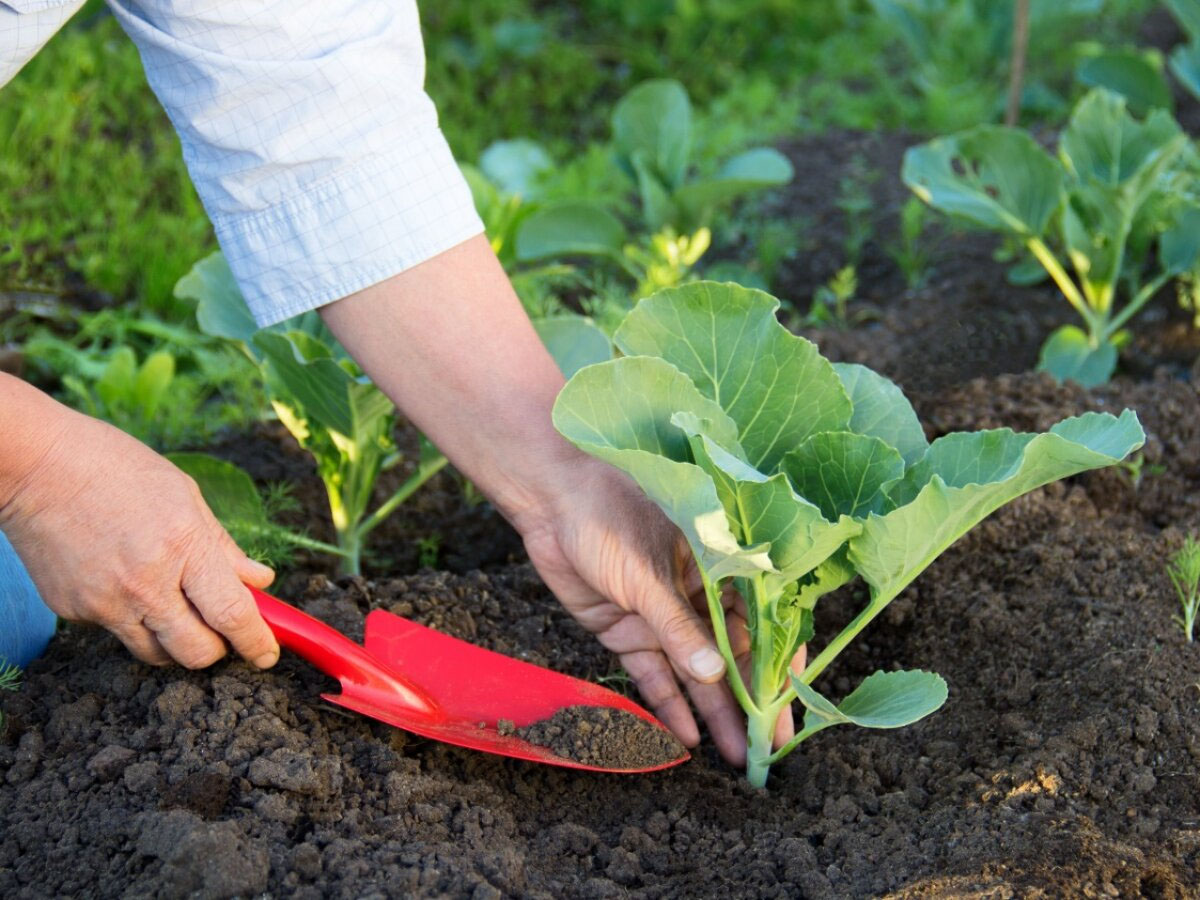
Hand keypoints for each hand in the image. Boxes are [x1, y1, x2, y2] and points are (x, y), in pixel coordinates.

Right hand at [0, 395, 279, 669]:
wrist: (36, 467)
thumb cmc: (116, 468)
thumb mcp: (186, 495)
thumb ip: (224, 547)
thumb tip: (260, 581)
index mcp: (183, 546)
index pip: (232, 614)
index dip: (256, 642)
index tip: (267, 654)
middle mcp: (146, 583)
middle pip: (197, 652)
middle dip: (218, 650)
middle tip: (222, 631)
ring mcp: (107, 602)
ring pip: (157, 653)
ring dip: (177, 642)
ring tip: (176, 607)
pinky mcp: (75, 611)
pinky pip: (119, 631)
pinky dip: (133, 619)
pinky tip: (125, 581)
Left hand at [318, 237, 800, 762]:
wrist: (551, 497)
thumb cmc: (611, 512)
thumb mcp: (649, 573)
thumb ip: (680, 626)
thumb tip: (715, 677)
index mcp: (719, 565)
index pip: (760, 621)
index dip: (775, 663)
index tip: (787, 701)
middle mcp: (697, 593)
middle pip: (731, 655)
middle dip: (749, 700)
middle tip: (768, 746)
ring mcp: (661, 614)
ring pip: (695, 672)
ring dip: (713, 711)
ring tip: (734, 753)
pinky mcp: (626, 629)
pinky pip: (652, 673)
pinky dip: (667, 702)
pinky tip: (686, 735)